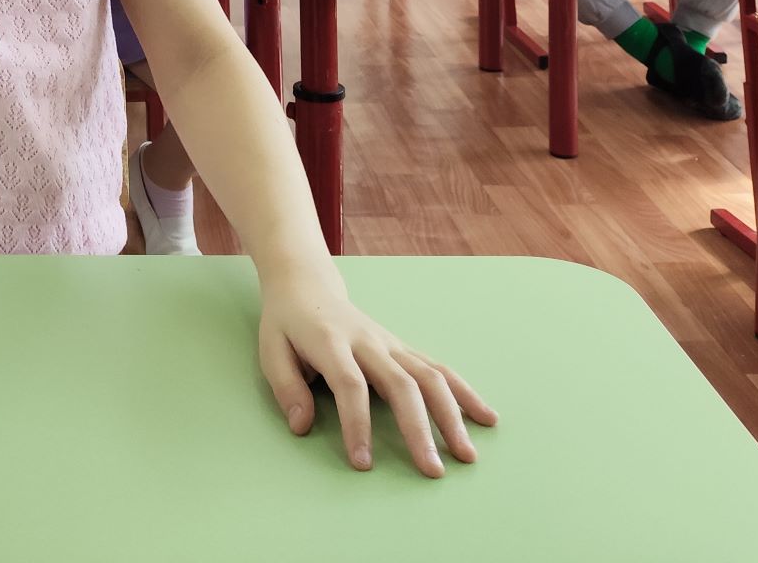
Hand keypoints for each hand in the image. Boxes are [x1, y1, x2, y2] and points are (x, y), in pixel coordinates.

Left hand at [257, 261, 494, 476]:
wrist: (307, 285)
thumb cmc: (287, 324)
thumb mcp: (271, 350)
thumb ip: (286, 387)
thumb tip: (302, 426)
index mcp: (331, 342)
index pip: (350, 385)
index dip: (358, 424)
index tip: (364, 463)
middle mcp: (368, 342)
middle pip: (401, 384)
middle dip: (419, 429)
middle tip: (432, 471)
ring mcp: (391, 344)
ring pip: (430, 376)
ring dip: (452, 415)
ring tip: (468, 454)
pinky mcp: (403, 349)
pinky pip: (438, 369)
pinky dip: (465, 393)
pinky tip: (486, 417)